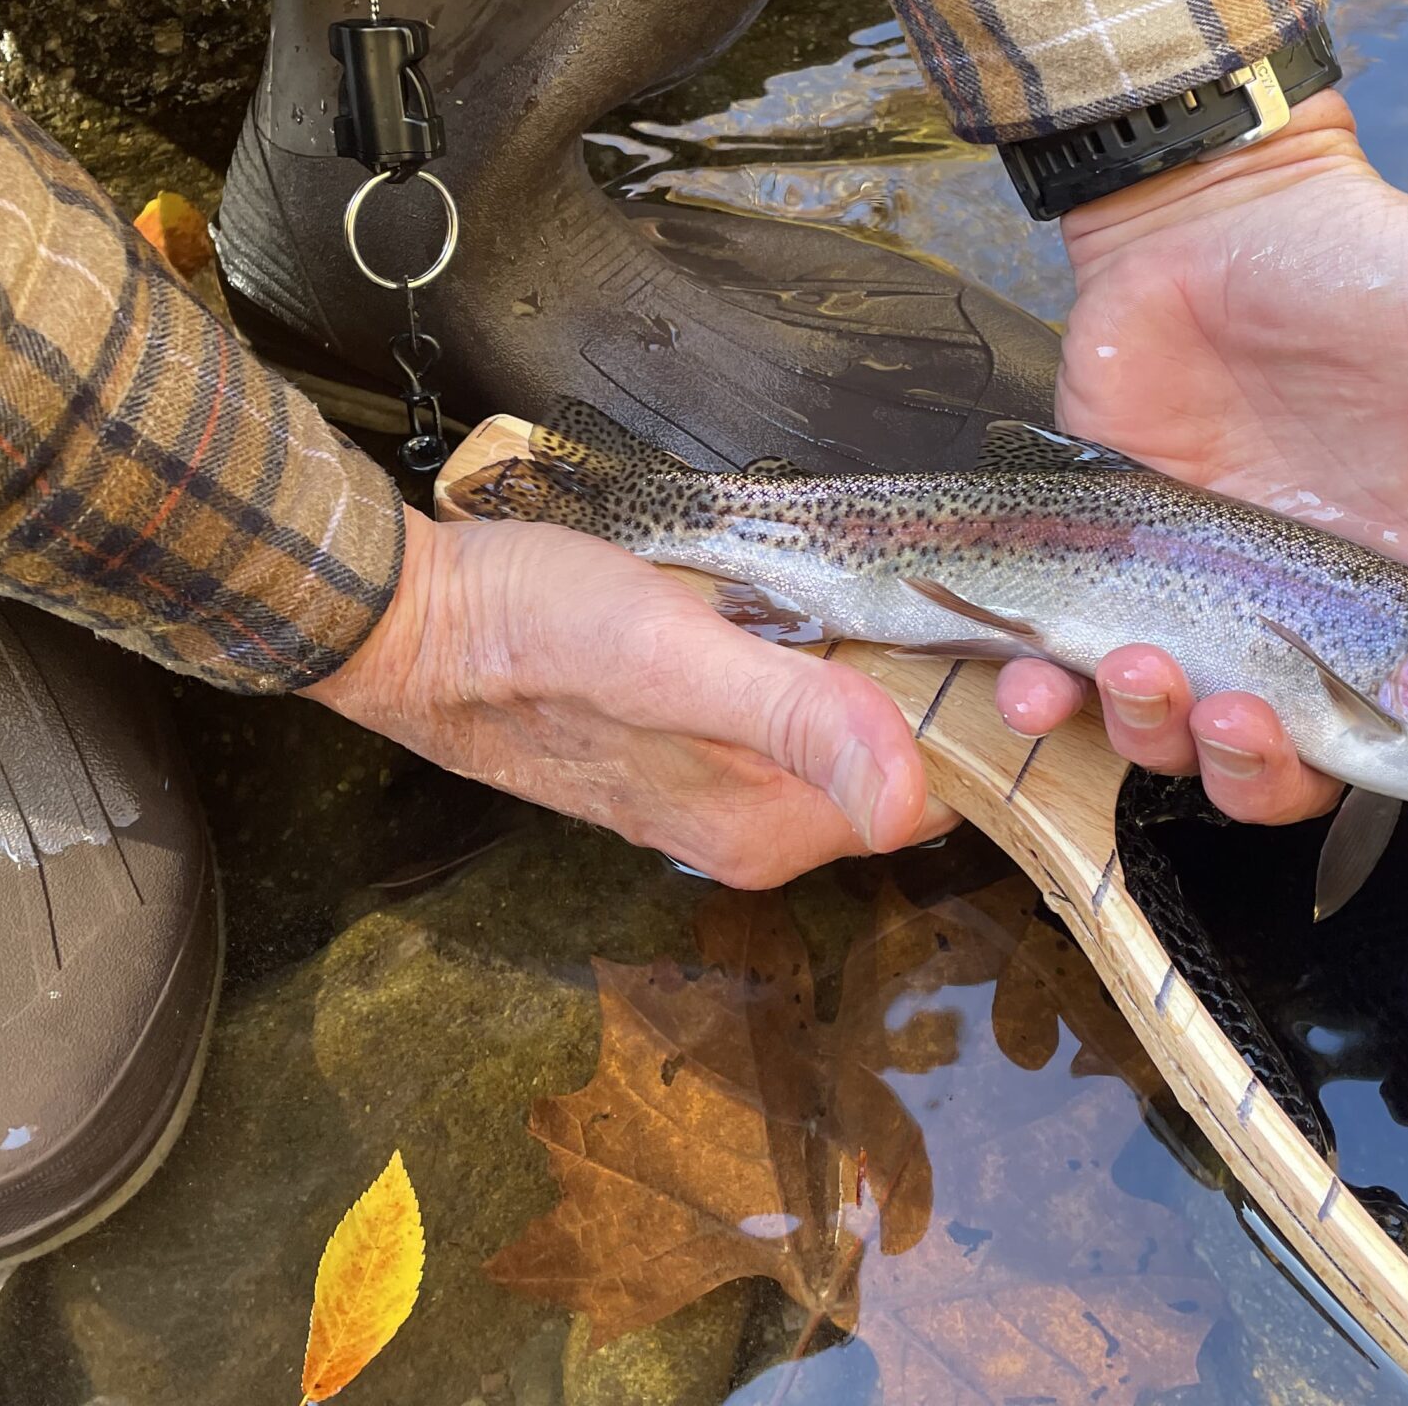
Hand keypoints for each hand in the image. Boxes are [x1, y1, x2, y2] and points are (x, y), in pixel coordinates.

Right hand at [305, 509, 950, 885]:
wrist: (406, 622)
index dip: (977, 722)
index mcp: (766, 829)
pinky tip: (806, 598)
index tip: (1001, 638)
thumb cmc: (530, 630)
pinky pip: (783, 713)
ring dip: (874, 670)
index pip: (932, 795)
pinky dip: (813, 662)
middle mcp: (748, 828)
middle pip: (891, 767)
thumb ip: (797, 719)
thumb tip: (910, 798)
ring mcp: (709, 789)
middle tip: (955, 588)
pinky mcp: (676, 742)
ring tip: (894, 579)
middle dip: (933, 689)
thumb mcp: (675, 656)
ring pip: (839, 735)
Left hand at [997, 90, 1407, 936]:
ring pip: (1196, 752)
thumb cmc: (1379, 274)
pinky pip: (1078, 691)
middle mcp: (1330, 632)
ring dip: (1167, 741)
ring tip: (1146, 665)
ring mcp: (1219, 612)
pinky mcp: (1117, 579)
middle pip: (1321, 782)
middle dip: (1279, 782)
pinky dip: (1055, 708)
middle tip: (1249, 713)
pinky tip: (1034, 681)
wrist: (1212, 213)